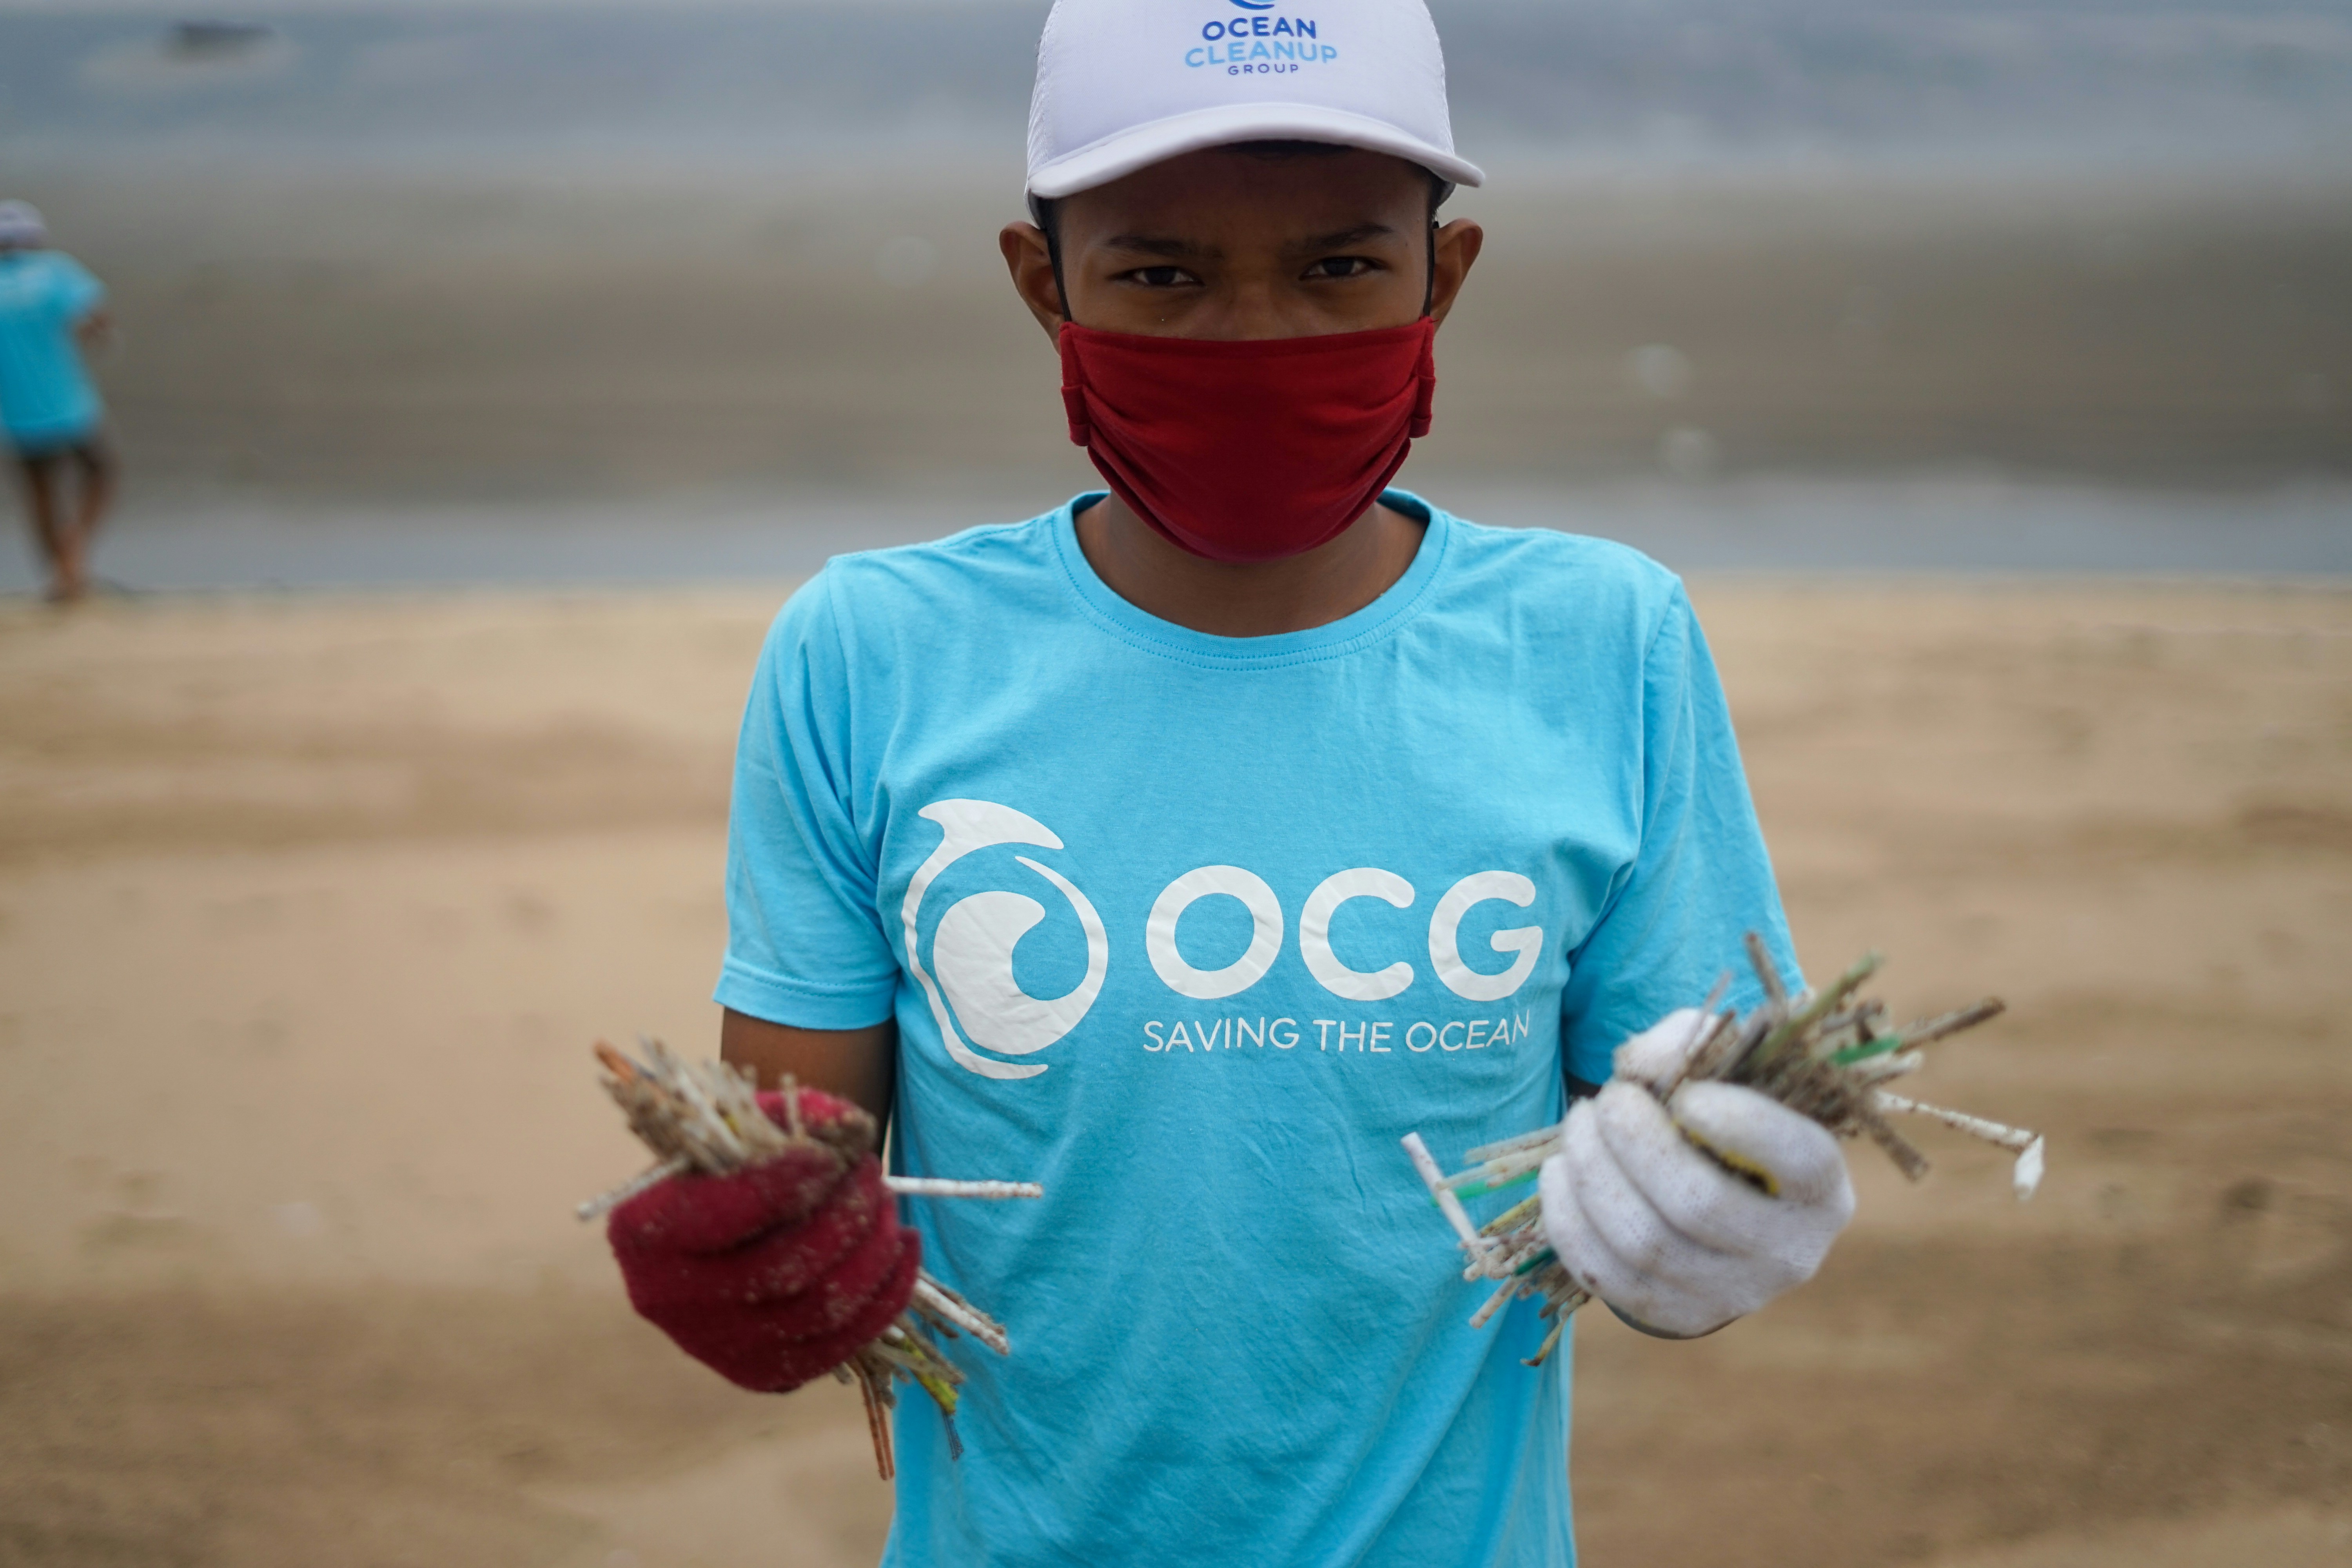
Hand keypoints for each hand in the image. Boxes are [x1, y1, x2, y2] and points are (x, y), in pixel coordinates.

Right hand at [608, 1088, 919, 1392]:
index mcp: (646, 1232)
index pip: (720, 1214)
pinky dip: (889, 1292)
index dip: (785, 1181)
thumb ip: (790, 1116)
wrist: (714, 1235)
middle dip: (847, 1212)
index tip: (832, 1154)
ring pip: (822, 1308)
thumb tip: (851, 1130)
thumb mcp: (740, 1126)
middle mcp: (670, 1300)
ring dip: (874, 1248)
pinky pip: (845, 1342)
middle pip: (785, 1267)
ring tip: (886, 1203)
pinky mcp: (764, 1373)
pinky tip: (905, 1244)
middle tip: (870, 1170)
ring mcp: (717, 1348)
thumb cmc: (725, 1167)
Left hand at [1539, 1009, 1854, 1336]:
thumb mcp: (1722, 1069)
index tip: (1687, 1095)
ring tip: (1578, 1125)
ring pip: (1645, 1242)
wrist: (1712, 1198)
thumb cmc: (1722, 1119)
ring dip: (1592, 1172)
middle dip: (1636, 1141)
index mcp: (1821, 1186)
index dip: (1741, 1123)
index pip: (1799, 1159)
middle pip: (1699, 1204)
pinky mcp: (1675, 1314)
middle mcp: (1789, 1253)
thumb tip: (1639, 1065)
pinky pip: (1606, 1276)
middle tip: (1608, 1099)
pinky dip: (1568, 1218)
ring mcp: (1732, 1294)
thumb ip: (1687, 1043)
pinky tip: (1561, 1172)